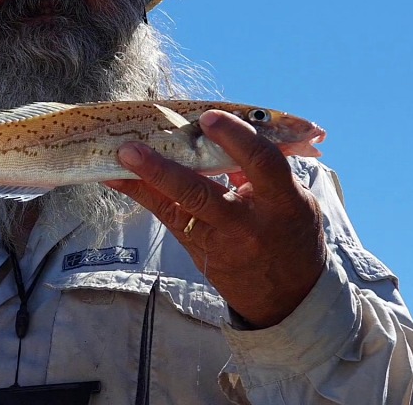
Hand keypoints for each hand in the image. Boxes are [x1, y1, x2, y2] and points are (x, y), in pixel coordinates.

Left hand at [106, 110, 325, 328]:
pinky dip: (142, 194)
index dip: (235, 138)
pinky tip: (117, 177)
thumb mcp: (294, 199)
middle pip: (202, 194)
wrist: (288, 296)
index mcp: (282, 202)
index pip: (261, 163)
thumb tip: (226, 134)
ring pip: (177, 208)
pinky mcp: (199, 251)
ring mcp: (220, 241)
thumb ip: (263, 170)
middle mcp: (247, 223)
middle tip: (135, 147)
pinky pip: (168, 217)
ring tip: (117, 158)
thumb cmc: (292, 233)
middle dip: (165, 170)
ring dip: (144, 181)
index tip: (208, 116)